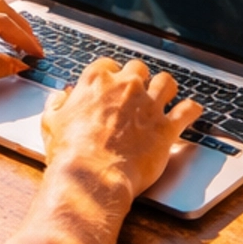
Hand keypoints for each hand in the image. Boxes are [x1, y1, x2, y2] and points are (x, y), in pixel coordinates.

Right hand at [41, 56, 201, 203]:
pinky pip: (188, 110)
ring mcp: (148, 105)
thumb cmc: (70, 155)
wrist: (92, 178)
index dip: (112, 75)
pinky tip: (191, 111)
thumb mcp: (51, 124)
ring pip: (166, 82)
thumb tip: (61, 97)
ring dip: (166, 88)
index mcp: (97, 82)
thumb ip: (57, 105)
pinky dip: (191, 109)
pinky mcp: (166, 127)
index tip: (112, 85)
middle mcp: (126, 87)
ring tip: (166, 96)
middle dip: (139, 79)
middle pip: (139, 69)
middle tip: (137, 93)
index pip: (109, 65)